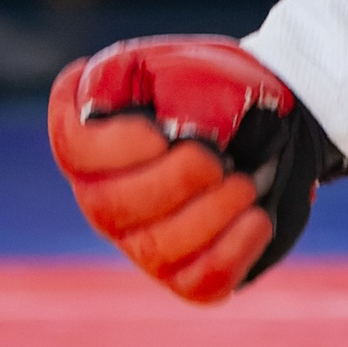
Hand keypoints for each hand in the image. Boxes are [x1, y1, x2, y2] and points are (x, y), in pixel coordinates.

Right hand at [47, 37, 347, 303]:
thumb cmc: (214, 87)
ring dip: (212, 213)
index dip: (115, 145)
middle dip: (177, 180)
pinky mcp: (188, 272)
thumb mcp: (171, 65)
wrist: (274, 115)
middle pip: (114, 207)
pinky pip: (199, 282)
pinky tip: (257, 218)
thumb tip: (88, 99)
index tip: (161, 132)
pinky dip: (231, 251)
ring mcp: (143, 244)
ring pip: (159, 249)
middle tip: (219, 158)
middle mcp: (107, 202)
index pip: (73, 150)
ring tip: (246, 183)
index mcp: (93, 147)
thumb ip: (123, 77)